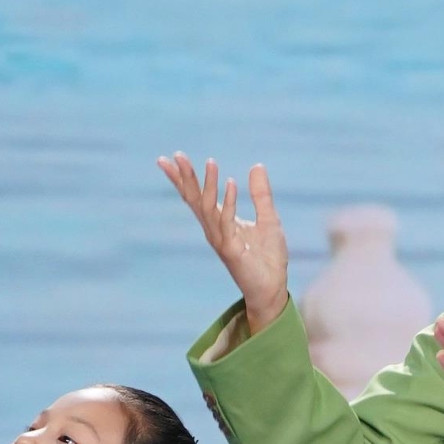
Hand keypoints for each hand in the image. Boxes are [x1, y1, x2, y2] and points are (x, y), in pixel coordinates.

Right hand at [158, 155, 293, 324]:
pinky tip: (231, 184)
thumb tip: (256, 165)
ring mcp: (221, 240)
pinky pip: (227, 223)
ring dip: (209, 185)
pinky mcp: (232, 250)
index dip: (184, 178)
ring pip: (209, 208)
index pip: (198, 196)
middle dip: (186, 177)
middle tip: (177, 155)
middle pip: (195, 200)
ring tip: (210, 162)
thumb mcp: (268, 219)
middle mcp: (214, 230)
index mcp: (220, 222)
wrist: (273, 288)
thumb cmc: (267, 257)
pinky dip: (228, 203)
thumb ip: (260, 194)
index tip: (170, 158)